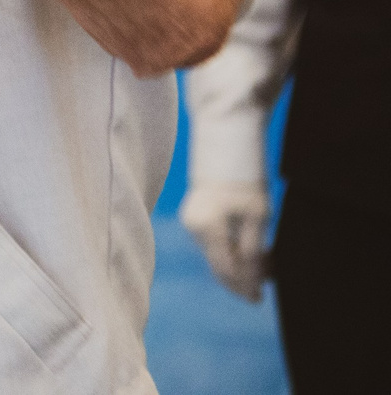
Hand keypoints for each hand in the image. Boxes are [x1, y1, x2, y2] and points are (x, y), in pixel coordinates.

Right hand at [179, 181, 269, 300]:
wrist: (225, 158)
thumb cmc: (245, 184)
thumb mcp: (257, 218)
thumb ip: (253, 249)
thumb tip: (253, 278)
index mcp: (208, 225)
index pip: (226, 267)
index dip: (243, 284)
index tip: (258, 298)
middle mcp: (194, 228)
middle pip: (217, 266)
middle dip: (240, 281)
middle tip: (259, 296)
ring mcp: (191, 225)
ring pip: (216, 257)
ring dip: (239, 267)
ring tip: (264, 271)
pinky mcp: (194, 222)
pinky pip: (213, 246)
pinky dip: (231, 254)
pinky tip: (249, 257)